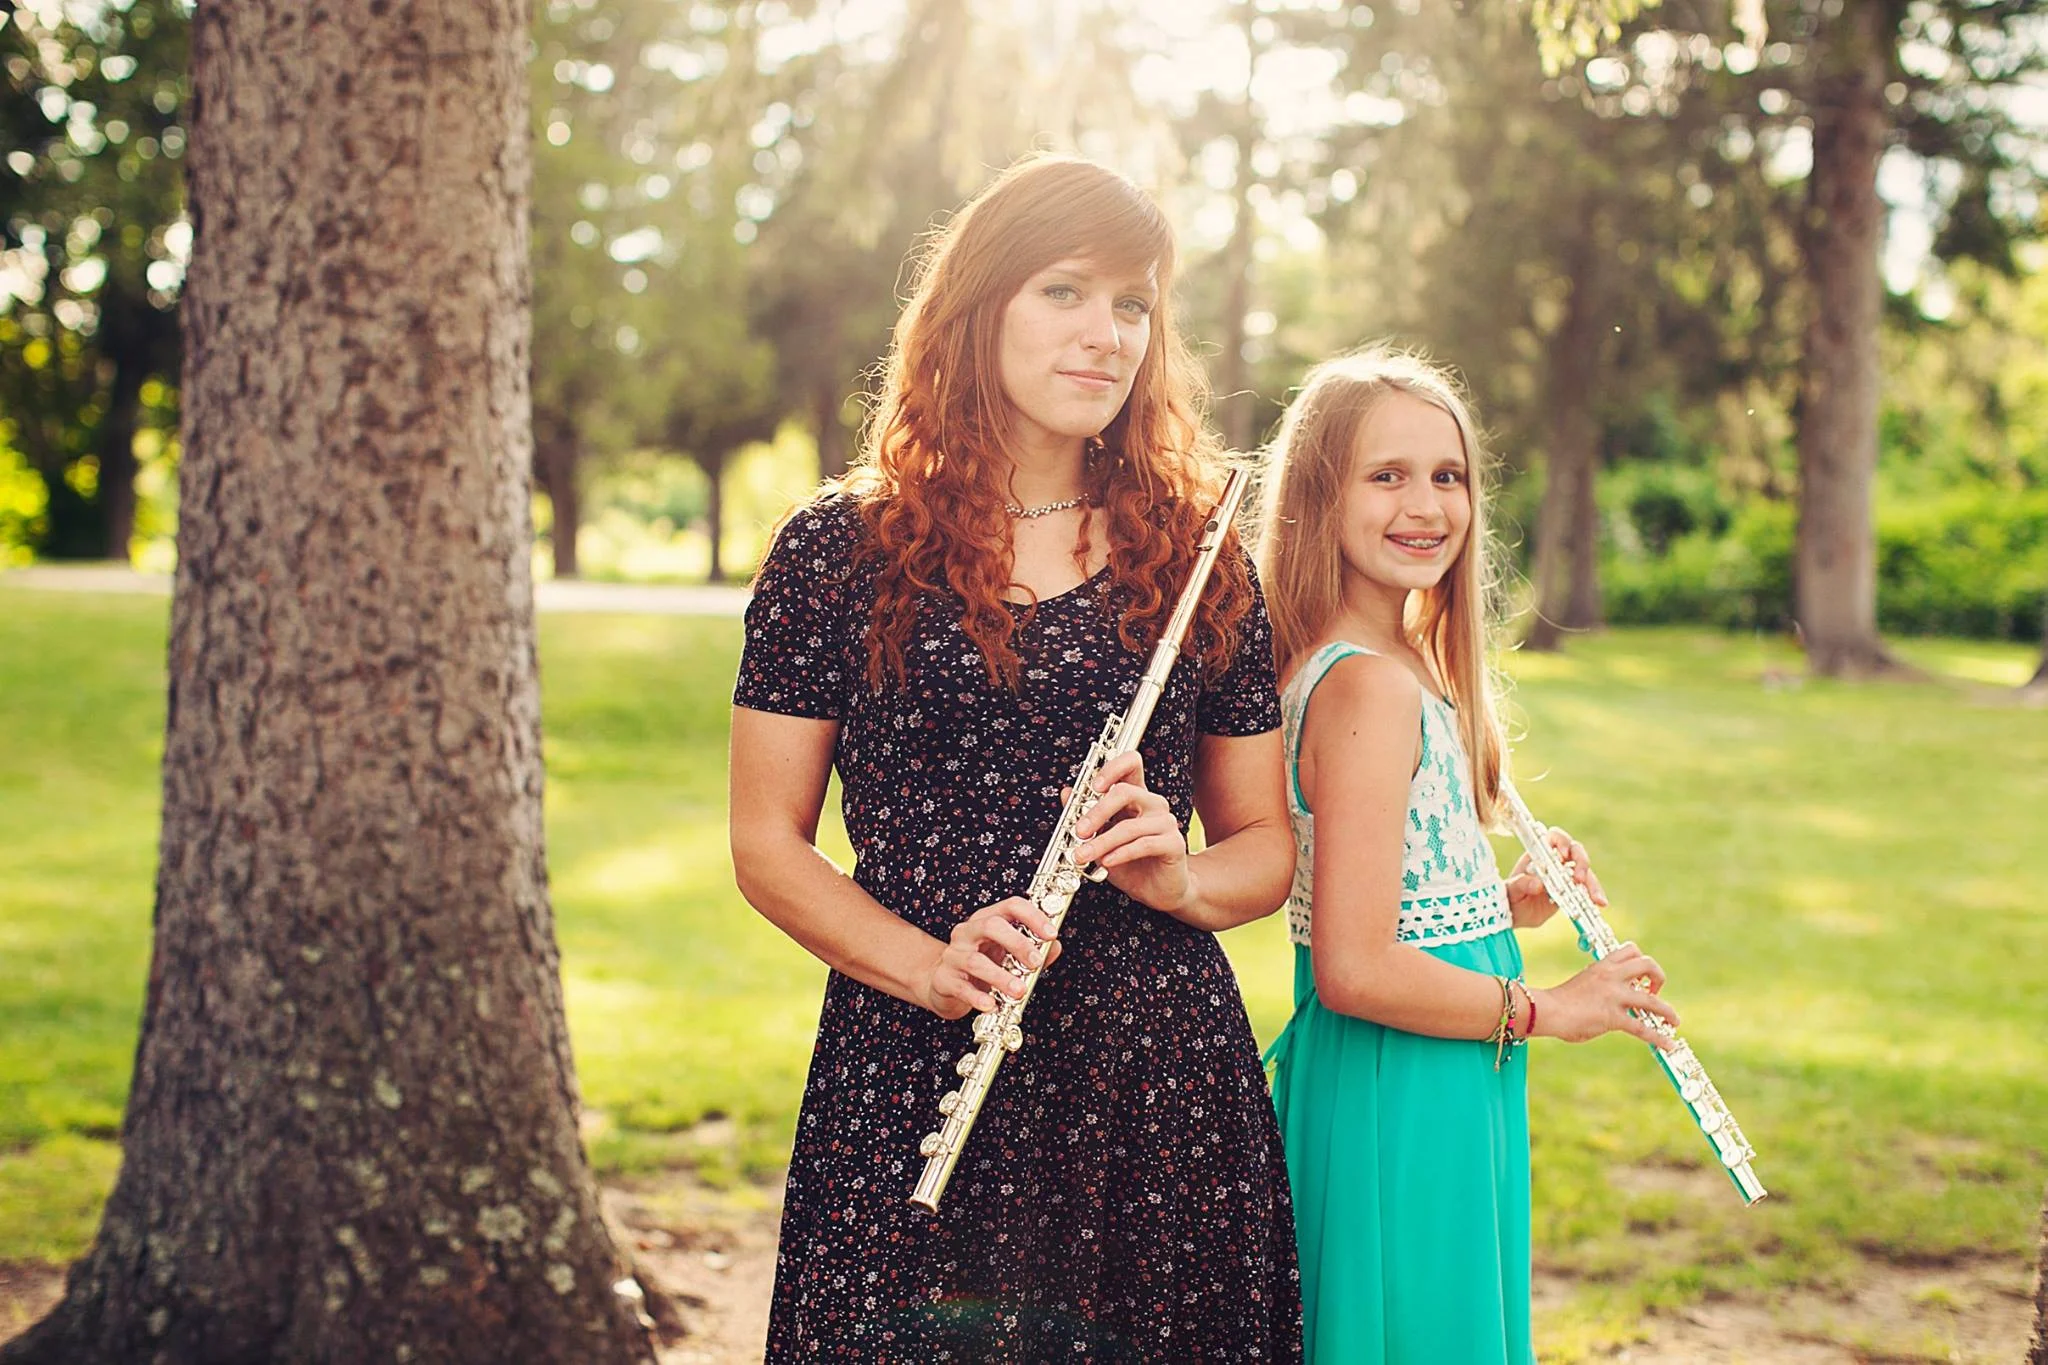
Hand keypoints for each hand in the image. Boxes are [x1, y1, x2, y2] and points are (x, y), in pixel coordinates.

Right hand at [919, 897, 1061, 1019]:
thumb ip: (1035, 951)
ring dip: (1001, 977)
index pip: (1011, 906)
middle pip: (991, 925)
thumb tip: (1054, 947)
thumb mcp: (1009, 955)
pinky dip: (978, 997)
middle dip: (1017, 943)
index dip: (1033, 917)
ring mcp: (953, 955)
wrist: (944, 984)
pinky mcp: (944, 979)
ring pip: (975, 961)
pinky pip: (962, 988)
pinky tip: (992, 1004)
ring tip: (1019, 991)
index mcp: (987, 919)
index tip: (1051, 934)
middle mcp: (968, 932)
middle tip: (1036, 962)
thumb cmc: (983, 965)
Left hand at [1065, 751, 1195, 918]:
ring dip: (1101, 843)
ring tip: (1082, 855)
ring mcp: (1165, 822)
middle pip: (1125, 792)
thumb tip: (1065, 792)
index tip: (1094, 786)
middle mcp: (1152, 804)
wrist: (1157, 891)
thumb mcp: (1101, 839)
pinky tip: (1107, 862)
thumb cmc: (1130, 863)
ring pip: (1129, 826)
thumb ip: (1085, 816)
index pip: (1130, 764)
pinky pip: (1143, 845)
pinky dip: (1121, 854)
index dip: (1112, 768)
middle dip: (1096, 812)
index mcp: (1136, 796)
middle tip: (1078, 831)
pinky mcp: (1173, 843)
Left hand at [1505, 826, 1605, 928]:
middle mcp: (1555, 860)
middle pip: (1574, 851)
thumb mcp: (1511, 891)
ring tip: (1596, 898)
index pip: (1553, 838)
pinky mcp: (1573, 889)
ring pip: (1585, 871)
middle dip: (1581, 862)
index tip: (1563, 854)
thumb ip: (1521, 885)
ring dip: (1592, 883)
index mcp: (1538, 854)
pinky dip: (1594, 895)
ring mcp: (1566, 874)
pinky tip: (1600, 903)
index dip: (1561, 841)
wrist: (1515, 914)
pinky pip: (1587, 888)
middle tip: (1579, 879)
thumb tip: (1538, 883)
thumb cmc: (1510, 897)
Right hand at [1529, 942, 1678, 1047]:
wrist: (1547, 1010)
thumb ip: (1601, 989)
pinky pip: (1642, 1028)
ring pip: (1652, 1000)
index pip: (1630, 950)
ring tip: (1674, 1020)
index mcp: (1602, 966)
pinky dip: (1659, 1037)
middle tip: (1654, 992)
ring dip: (1668, 1011)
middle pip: (1647, 964)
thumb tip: (1610, 1005)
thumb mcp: (1584, 984)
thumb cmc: (1559, 1001)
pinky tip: (1668, 1044)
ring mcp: (1614, 996)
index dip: (1641, 961)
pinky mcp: (1613, 1017)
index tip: (1640, 977)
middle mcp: (1611, 976)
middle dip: (1658, 977)